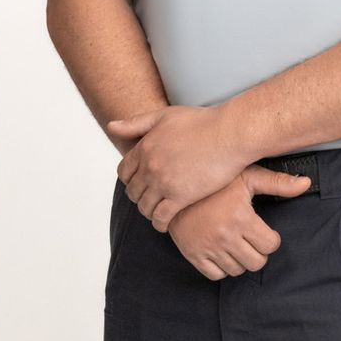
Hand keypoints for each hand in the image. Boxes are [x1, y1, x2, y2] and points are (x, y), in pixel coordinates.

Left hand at [110, 106, 255, 229]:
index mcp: (144, 147)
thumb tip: (111, 126)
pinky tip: (165, 224)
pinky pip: (161, 217)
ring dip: (148, 211)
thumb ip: (136, 123)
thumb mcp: (164, 116)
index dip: (130, 180)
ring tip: (157, 213)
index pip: (124, 172)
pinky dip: (160, 223)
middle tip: (150, 200)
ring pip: (144, 207)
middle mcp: (150, 166)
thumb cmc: (202, 122)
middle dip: (139, 196)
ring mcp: (164, 182)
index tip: (140, 183)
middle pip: (133, 191)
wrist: (229, 134)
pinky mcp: (181, 197)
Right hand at [168, 170, 313, 279]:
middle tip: (251, 239)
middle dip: (258, 252)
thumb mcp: (247, 176)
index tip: (264, 232)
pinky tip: (222, 251)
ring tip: (236, 243)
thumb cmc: (215, 181)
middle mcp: (224, 235)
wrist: (174, 185)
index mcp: (240, 217)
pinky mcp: (193, 254)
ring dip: (241, 260)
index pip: (270, 246)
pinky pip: (216, 275)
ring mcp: (207, 247)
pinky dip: (222, 267)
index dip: (270, 239)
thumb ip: (277, 182)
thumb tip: (306, 183)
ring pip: (237, 270)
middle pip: (256, 263)